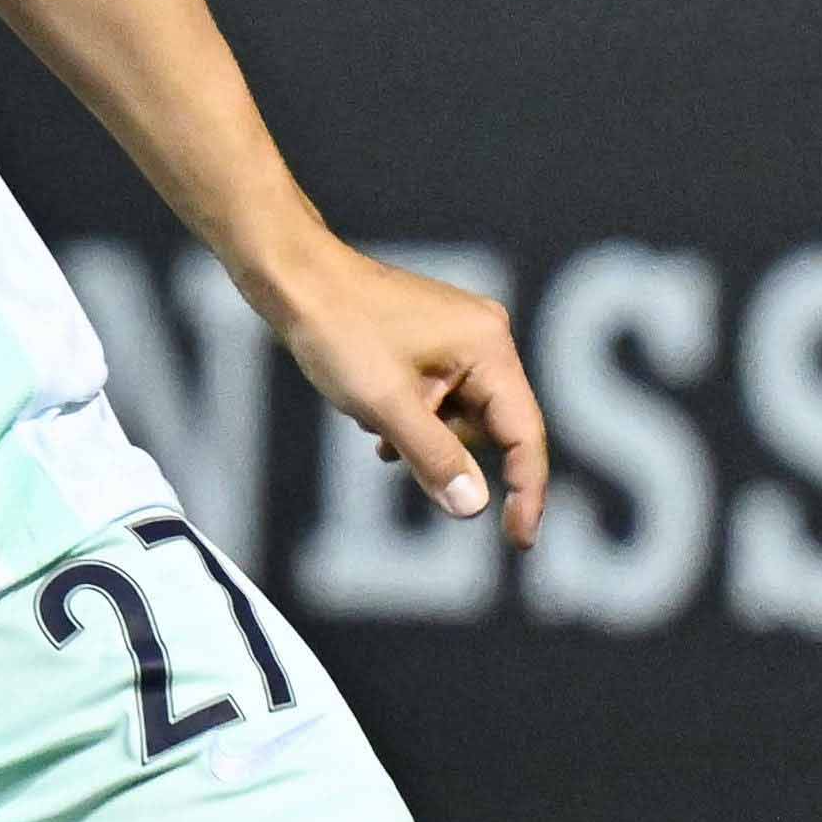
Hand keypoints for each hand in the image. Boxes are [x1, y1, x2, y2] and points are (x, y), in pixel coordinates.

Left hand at [266, 240, 545, 542]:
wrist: (295, 279)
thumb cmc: (337, 331)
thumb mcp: (385, 405)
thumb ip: (433, 458)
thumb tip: (473, 508)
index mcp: (489, 346)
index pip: (524, 433)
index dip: (527, 492)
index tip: (519, 542)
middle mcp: (486, 337)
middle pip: (491, 427)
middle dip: (445, 453)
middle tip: (391, 449)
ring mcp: (462, 337)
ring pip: (459, 418)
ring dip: (420, 437)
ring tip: (371, 422)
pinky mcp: (435, 342)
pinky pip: (439, 399)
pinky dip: (411, 420)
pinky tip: (371, 418)